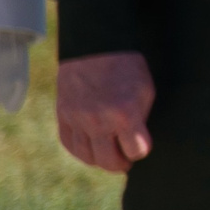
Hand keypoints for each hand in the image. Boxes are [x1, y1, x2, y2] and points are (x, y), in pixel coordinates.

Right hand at [57, 51, 156, 172]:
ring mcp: (77, 120)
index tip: (141, 144)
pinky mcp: (63, 116)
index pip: (137, 151)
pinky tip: (92, 148)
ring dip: (101, 160)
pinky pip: (70, 145)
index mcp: (124, 114)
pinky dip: (82, 151)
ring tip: (110, 153)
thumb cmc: (127, 68)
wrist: (95, 46)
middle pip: (109, 161)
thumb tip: (136, 142)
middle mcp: (98, 121)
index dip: (141, 149)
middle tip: (126, 159)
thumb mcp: (146, 91)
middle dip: (122, 163)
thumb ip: (141, 119)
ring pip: (88, 157)